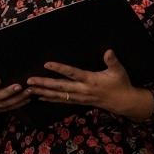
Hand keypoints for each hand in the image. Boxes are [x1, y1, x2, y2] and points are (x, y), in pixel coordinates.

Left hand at [26, 50, 153, 120]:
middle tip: (29, 81)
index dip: (59, 68)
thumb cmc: (120, 84)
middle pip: (60, 87)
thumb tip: (108, 51)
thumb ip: (112, 61)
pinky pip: (62, 100)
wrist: (123, 102)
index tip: (47, 64)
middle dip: (44, 84)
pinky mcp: (79, 101)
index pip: (72, 73)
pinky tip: (40, 97)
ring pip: (58, 95)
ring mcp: (80, 97)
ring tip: (30, 89)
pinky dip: (50, 98)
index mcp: (90, 80)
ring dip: (43, 92)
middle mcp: (82, 90)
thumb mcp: (119, 71)